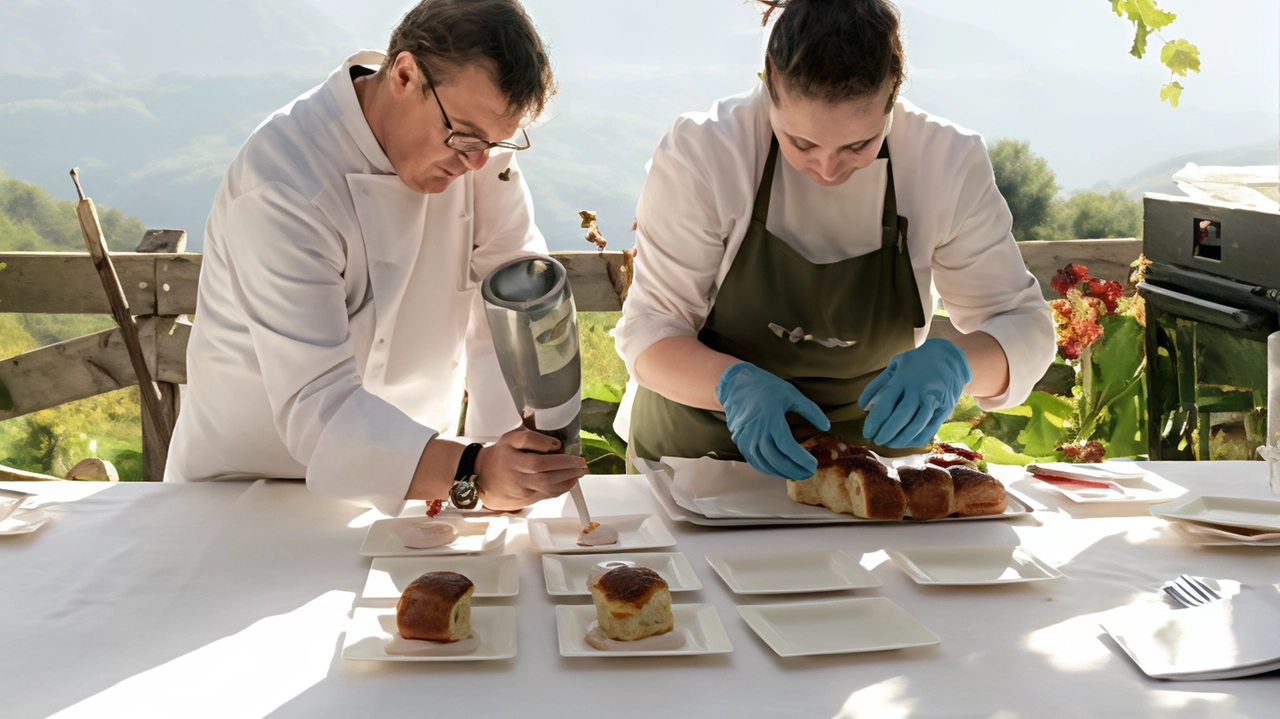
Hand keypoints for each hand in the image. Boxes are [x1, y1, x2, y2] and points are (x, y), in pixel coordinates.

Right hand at [473, 428, 586, 510]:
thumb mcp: (510, 438)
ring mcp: (523, 489)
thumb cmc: (501, 455)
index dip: (545, 447)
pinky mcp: (528, 499)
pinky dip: (562, 488)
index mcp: (511, 457)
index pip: (530, 453)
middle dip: (567, 467)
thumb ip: (530, 437)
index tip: (559, 444)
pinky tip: (571, 480)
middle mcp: (517, 475)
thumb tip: (554, 443)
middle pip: (544, 473)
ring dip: (568, 479)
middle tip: (581, 461)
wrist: (484, 479)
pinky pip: (548, 495)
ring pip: (548, 486)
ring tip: (580, 471)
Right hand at [717, 362, 830, 479]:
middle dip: (795, 469)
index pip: (788, 447)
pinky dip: (768, 469)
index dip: (802, 459)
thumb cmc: (766, 388)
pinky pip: (755, 461)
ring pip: (765, 464)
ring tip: (797, 474)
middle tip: (809, 473)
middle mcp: (757, 433)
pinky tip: (779, 469)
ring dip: (782, 472)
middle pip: (777, 460)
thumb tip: (826, 426)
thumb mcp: (792, 394)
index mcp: (772, 420)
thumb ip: (811, 411)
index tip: (814, 464)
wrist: (738, 385)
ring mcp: (747, 440)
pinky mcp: (740, 443)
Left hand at [858, 339, 970, 447]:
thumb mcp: (895, 365)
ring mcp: (933, 400)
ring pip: (915, 426)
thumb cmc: (917, 361)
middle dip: (886, 433)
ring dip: (900, 439)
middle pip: (900, 418)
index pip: (885, 405)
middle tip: (876, 440)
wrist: (949, 357)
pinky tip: (906, 441)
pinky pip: (929, 429)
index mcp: (903, 379)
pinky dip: (916, 439)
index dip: (874, 422)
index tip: (867, 433)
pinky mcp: (944, 409)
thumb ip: (878, 384)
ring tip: (889, 443)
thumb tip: (863, 406)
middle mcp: (918, 390)